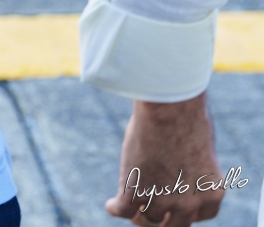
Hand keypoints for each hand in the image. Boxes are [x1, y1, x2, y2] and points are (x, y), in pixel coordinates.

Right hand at [105, 96, 224, 224]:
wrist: (169, 107)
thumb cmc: (187, 115)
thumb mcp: (200, 145)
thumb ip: (194, 166)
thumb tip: (179, 167)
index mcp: (212, 192)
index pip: (201, 214)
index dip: (187, 209)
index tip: (177, 204)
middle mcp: (190, 203)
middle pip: (174, 224)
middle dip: (163, 219)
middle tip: (150, 213)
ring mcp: (162, 200)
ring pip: (147, 218)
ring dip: (138, 214)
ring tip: (130, 207)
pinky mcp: (136, 192)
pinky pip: (122, 210)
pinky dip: (115, 208)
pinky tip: (111, 204)